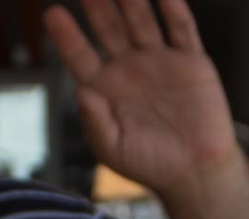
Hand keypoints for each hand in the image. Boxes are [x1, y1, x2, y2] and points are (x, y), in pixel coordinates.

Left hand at [44, 0, 241, 199]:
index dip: (67, 36)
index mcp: (105, 88)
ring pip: (142, 21)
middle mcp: (129, 68)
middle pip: (109, 28)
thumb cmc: (149, 165)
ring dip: (131, 0)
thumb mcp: (113, 150)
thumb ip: (95, 122)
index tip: (53, 14)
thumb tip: (80, 92)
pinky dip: (174, 9)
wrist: (196, 172)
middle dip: (98, 6)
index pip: (81, 55)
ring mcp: (160, 61)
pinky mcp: (191, 62)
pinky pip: (181, 29)